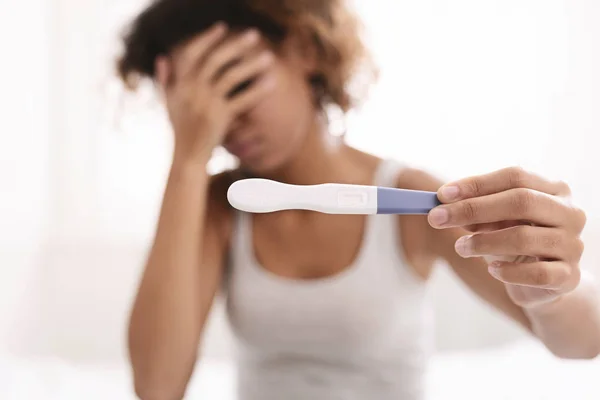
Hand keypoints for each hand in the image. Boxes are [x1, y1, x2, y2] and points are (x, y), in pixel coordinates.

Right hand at [155, 23, 275, 164]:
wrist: (187, 156)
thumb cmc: (180, 130)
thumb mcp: (169, 103)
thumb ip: (166, 80)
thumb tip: (162, 57)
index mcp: (180, 84)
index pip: (192, 53)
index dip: (207, 38)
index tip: (222, 27)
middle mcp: (192, 90)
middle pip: (216, 60)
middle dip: (236, 45)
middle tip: (254, 35)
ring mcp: (207, 103)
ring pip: (232, 76)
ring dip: (252, 64)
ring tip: (269, 57)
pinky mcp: (221, 117)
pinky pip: (243, 98)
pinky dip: (258, 90)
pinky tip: (271, 82)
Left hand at [428, 167, 586, 308]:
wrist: (543, 282)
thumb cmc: (515, 240)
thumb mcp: (496, 220)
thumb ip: (476, 209)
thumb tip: (443, 203)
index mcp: (554, 189)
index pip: (515, 176)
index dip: (476, 184)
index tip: (441, 195)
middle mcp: (569, 212)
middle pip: (520, 201)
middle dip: (472, 209)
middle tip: (437, 218)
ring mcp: (573, 244)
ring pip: (523, 237)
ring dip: (482, 242)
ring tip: (460, 247)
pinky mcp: (569, 276)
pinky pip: (535, 273)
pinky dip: (508, 271)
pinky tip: (492, 269)